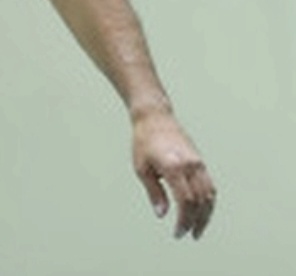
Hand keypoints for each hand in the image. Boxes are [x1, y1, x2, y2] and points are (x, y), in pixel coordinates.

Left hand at [132, 109, 215, 238]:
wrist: (155, 117)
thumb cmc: (143, 142)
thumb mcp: (141, 168)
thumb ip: (154, 192)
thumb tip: (163, 215)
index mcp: (173, 167)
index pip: (186, 201)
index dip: (184, 220)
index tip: (177, 232)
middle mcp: (190, 165)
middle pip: (201, 201)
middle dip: (196, 221)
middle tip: (187, 234)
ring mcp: (198, 163)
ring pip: (210, 194)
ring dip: (206, 214)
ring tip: (197, 228)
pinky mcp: (201, 161)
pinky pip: (210, 185)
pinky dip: (208, 201)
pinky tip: (201, 211)